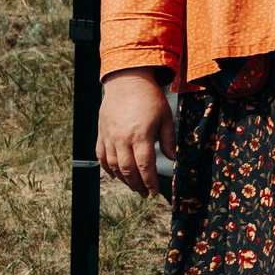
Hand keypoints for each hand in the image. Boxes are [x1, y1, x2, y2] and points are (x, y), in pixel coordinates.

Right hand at [98, 68, 175, 195]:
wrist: (126, 81)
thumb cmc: (150, 98)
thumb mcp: (166, 117)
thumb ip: (168, 139)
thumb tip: (173, 159)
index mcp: (140, 135)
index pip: (145, 166)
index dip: (150, 181)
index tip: (154, 191)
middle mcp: (122, 139)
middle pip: (128, 170)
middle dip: (137, 185)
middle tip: (145, 193)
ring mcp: (109, 137)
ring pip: (113, 166)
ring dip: (124, 180)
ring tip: (134, 186)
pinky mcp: (101, 133)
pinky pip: (101, 156)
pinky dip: (107, 169)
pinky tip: (116, 175)